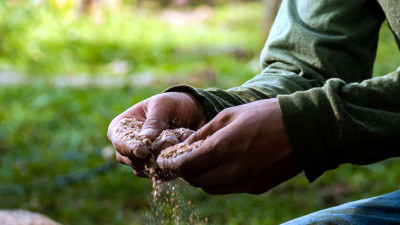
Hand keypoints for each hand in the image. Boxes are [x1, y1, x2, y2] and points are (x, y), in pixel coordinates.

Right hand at [107, 92, 206, 176]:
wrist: (192, 113)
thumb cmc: (172, 104)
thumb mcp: (163, 104)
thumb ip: (155, 119)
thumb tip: (146, 138)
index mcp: (120, 127)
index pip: (119, 141)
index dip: (129, 148)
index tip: (143, 152)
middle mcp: (127, 146)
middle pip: (130, 159)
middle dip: (151, 155)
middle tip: (172, 142)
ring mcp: (140, 160)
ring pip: (146, 169)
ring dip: (163, 159)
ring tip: (180, 143)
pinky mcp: (156, 168)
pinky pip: (160, 174)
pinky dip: (172, 166)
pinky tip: (183, 153)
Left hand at [157, 98, 301, 193]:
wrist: (303, 129)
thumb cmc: (265, 115)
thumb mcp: (230, 115)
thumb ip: (204, 133)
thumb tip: (186, 145)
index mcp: (223, 148)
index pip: (186, 165)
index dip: (172, 164)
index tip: (164, 161)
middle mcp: (232, 170)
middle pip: (196, 180)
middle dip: (185, 171)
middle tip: (182, 160)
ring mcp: (245, 182)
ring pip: (210, 188)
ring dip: (201, 177)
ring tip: (201, 162)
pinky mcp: (256, 188)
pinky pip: (228, 188)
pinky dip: (218, 180)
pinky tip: (222, 166)